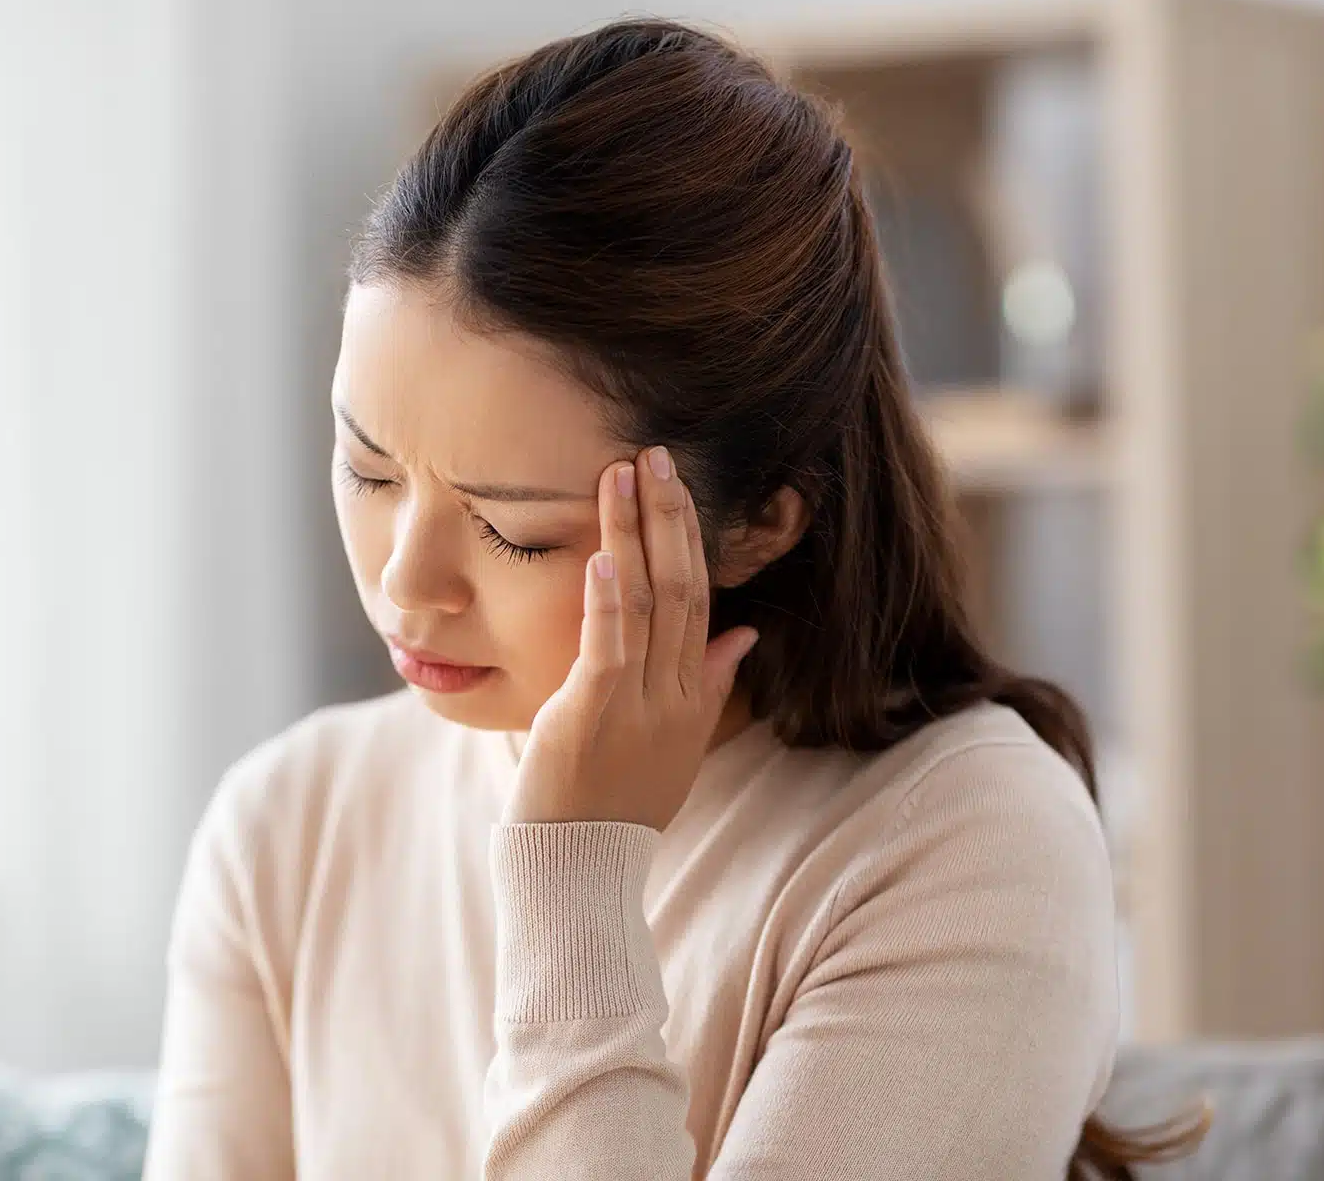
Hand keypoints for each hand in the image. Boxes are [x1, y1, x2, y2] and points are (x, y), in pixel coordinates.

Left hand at [503, 446, 760, 831]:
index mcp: (692, 696)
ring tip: (623, 474)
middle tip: (656, 454)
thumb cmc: (617, 805)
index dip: (689, 539)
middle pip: (684, 588)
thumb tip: (744, 635)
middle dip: (670, 517)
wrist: (579, 869)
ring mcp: (638, 704)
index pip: (700, 601)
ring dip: (636, 533)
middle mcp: (675, 694)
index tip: (675, 485)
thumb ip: (709, 685)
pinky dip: (609, 597)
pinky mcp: (593, 714)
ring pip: (649, 602)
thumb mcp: (676, 746)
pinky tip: (603, 552)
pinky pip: (610, 645)